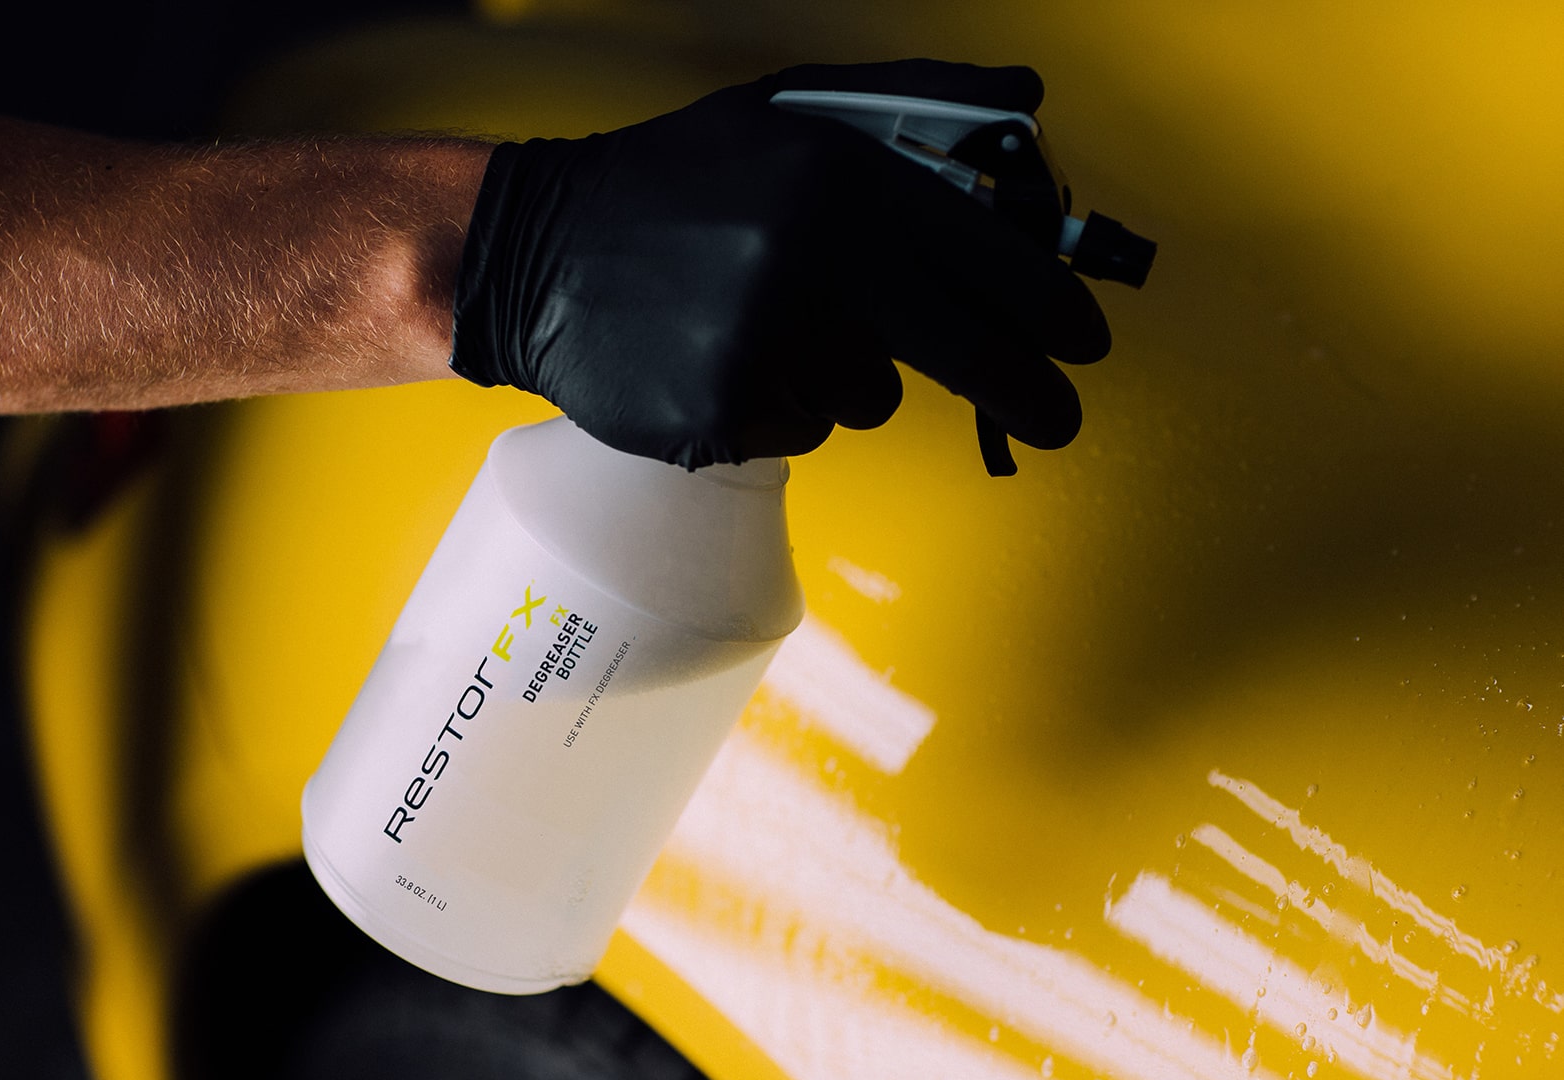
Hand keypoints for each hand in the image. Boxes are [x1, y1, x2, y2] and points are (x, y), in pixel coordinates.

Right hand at [449, 59, 1110, 469]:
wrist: (540, 252)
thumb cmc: (679, 181)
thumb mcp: (789, 112)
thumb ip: (917, 102)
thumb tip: (1028, 100)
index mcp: (840, 180)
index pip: (991, 259)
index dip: (1055, 311)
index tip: (1087, 341)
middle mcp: (812, 264)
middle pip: (968, 355)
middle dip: (1028, 394)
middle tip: (1055, 419)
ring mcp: (765, 347)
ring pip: (872, 399)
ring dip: (848, 376)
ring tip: (771, 328)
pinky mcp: (722, 413)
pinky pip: (803, 432)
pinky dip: (783, 406)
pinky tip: (729, 360)